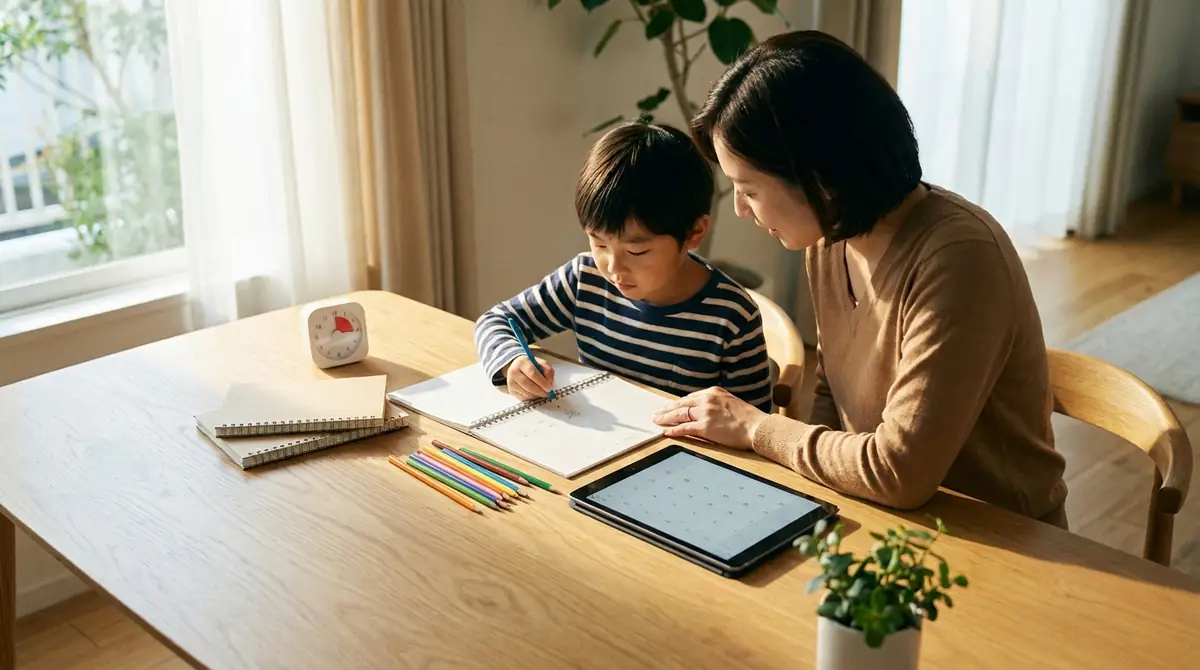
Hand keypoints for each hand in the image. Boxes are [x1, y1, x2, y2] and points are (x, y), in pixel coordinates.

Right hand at [504, 356, 555, 399]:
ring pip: (526, 393)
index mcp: (522, 362)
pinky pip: (523, 397)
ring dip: (536, 395)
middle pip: (528, 384)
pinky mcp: (511, 391)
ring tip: (542, 392)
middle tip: (547, 393)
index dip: (542, 382)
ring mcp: (511, 382)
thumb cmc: (531, 366)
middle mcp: (514, 372)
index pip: (532, 373)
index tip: (549, 387)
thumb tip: (549, 383)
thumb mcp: (540, 363)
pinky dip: (532, 397)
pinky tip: (535, 393)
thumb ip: (547, 370)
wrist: (517, 368)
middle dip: (540, 390)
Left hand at [652, 387, 767, 449]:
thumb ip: (716, 402)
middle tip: (657, 413)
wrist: (756, 426)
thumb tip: (706, 409)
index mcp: (713, 392)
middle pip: (681, 404)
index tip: (671, 407)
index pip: (690, 397)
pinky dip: (673, 430)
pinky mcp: (704, 427)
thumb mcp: (730, 401)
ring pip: (679, 414)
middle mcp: (707, 400)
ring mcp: (705, 413)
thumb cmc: (748, 417)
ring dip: (666, 418)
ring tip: (657, 421)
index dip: (679, 403)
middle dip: (668, 409)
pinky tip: (666, 431)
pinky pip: (684, 428)